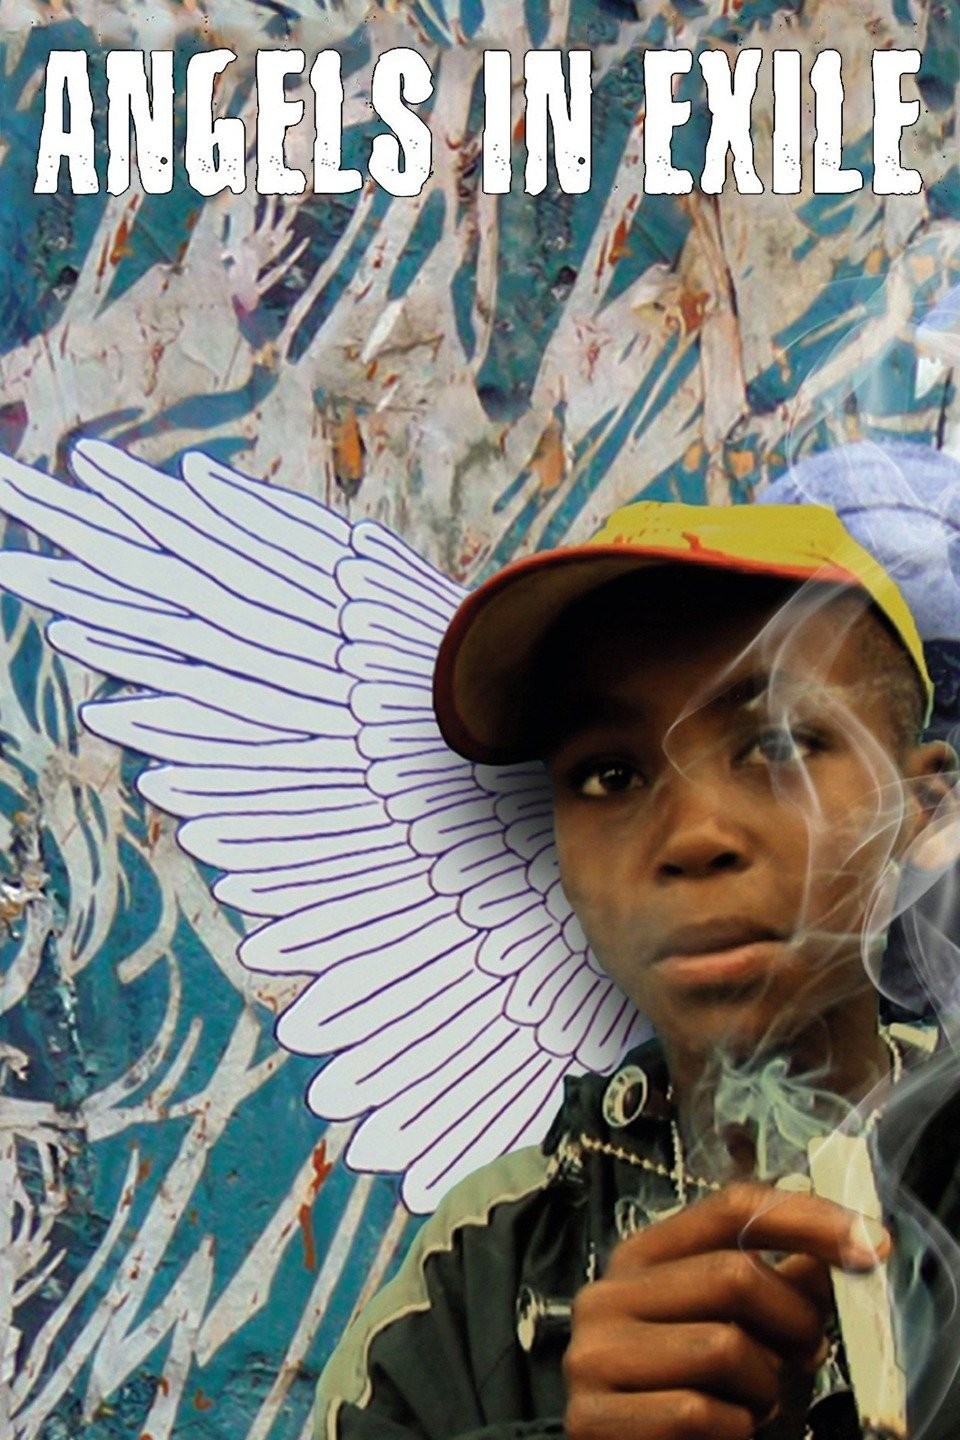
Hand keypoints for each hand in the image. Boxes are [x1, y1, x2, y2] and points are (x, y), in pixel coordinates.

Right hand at [563, 1181, 887, 1439]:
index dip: (808, 1219)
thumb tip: (847, 1240)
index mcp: (642, 1256)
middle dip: (794, 1321)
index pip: (730, 1208)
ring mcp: (593, 1354)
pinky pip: (697, 1412)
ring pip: (722, 1346)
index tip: (872, 1245)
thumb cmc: (700, 1393)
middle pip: (733, 1273)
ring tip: (755, 1404)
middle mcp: (608, 1292)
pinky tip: (724, 1434)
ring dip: (765, 1388)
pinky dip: (734, 1431)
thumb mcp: (746, 1330)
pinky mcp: (590, 1418)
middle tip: (810, 1354)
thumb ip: (786, 1282)